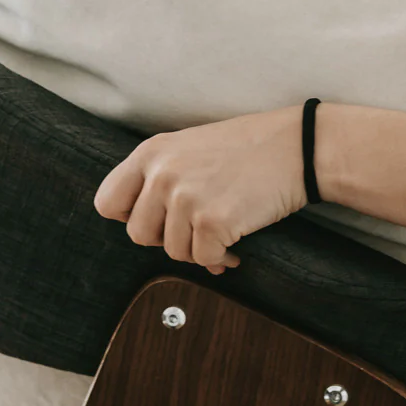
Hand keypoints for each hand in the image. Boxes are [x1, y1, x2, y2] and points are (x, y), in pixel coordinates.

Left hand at [94, 107, 306, 272]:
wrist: (297, 147)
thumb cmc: (248, 149)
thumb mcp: (189, 148)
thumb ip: (160, 178)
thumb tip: (149, 231)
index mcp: (151, 153)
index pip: (108, 202)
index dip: (130, 218)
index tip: (157, 219)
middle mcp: (162, 174)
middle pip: (139, 235)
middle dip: (168, 239)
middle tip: (195, 229)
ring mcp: (186, 198)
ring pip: (174, 252)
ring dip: (199, 249)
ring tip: (222, 232)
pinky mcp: (213, 221)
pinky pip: (205, 258)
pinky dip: (222, 257)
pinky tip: (237, 243)